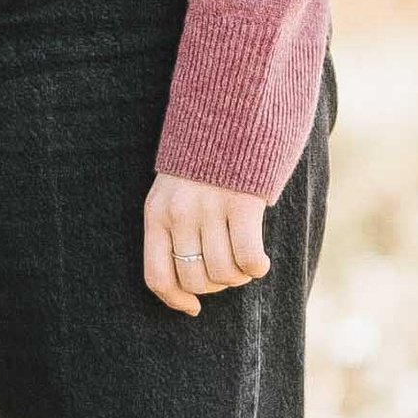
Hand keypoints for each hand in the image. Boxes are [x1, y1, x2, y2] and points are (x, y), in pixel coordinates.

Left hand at [144, 173, 268, 317]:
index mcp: (156, 213)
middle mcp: (179, 214)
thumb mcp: (174, 190)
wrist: (225, 110)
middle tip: (229, 271)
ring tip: (246, 260)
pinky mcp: (241, 203)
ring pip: (223, 273)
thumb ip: (176, 228)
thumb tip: (190, 288)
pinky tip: (261, 260)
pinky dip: (257, 267)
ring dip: (239, 276)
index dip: (176, 300)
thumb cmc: (203, 159)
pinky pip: (248, 257)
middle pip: (195, 279)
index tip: (193, 307)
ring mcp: (209, 208)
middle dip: (216, 285)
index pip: (157, 276)